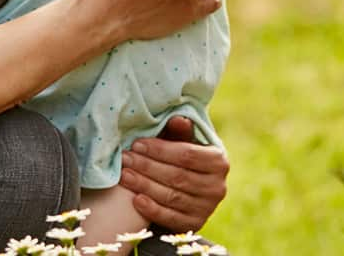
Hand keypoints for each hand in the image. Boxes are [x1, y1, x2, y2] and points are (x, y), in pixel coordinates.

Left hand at [119, 115, 228, 230]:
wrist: (190, 193)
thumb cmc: (184, 162)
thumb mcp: (186, 144)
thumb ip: (181, 132)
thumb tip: (178, 119)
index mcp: (219, 161)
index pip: (187, 154)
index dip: (160, 149)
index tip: (137, 144)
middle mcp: (217, 186)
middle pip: (177, 176)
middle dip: (148, 166)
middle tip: (126, 159)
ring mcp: (207, 208)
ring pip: (171, 196)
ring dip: (144, 185)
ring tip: (125, 175)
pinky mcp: (194, 225)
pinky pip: (170, 217)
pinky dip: (151, 209)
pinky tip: (135, 199)